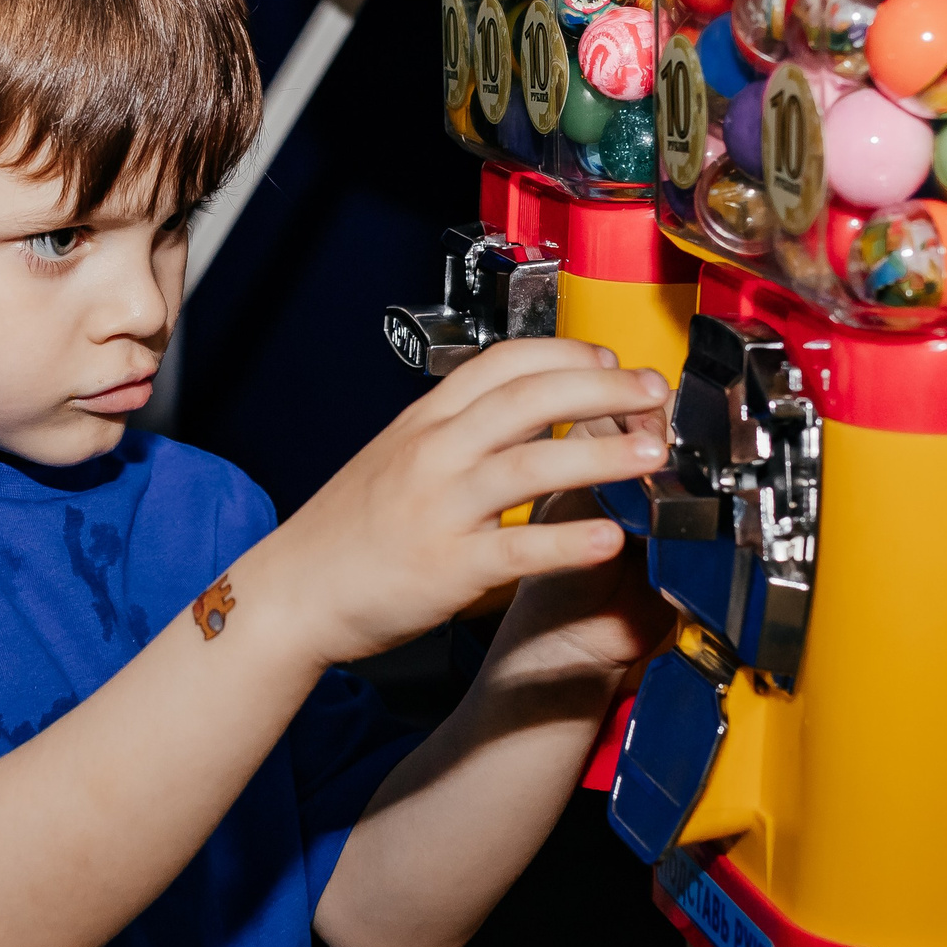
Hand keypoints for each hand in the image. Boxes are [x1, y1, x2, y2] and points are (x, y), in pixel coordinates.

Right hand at [248, 340, 667, 668]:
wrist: (291, 593)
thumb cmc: (349, 531)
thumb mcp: (398, 456)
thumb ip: (459, 431)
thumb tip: (527, 409)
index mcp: (426, 421)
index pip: (505, 362)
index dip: (568, 353)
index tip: (611, 358)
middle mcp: (434, 453)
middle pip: (530, 397)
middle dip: (604, 387)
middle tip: (655, 393)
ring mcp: (439, 508)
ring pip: (531, 463)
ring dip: (601, 452)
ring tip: (652, 453)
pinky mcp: (445, 568)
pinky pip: (516, 550)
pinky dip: (565, 542)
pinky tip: (609, 541)